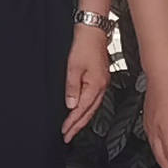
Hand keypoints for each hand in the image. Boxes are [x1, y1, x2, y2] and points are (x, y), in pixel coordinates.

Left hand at [59, 15, 107, 142]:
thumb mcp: (73, 67)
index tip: (65, 132)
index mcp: (95, 86)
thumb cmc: (84, 46)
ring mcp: (102, 83)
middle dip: (78, 125)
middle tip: (68, 136)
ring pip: (92, 107)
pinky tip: (82, 110)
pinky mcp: (100, 78)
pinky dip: (87, 108)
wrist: (93, 31)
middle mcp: (101, 86)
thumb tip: (71, 105)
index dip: (73, 122)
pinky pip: (94, 99)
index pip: (82, 110)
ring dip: (82, 118)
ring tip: (73, 128)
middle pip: (89, 112)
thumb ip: (72, 88)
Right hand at [141, 61, 167, 167]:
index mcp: (165, 130)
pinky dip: (160, 153)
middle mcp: (154, 130)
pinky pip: (153, 143)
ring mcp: (149, 125)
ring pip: (156, 152)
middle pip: (161, 158)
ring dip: (166, 164)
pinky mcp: (148, 120)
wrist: (162, 72)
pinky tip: (166, 153)